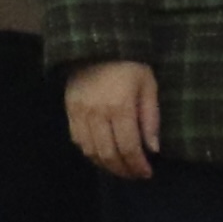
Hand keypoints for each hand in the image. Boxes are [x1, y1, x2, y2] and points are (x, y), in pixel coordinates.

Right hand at [65, 59, 161, 179]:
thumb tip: (153, 149)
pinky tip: (103, 155)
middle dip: (123, 170)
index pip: (129, 147)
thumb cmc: (130, 65)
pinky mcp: (69, 112)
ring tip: (121, 169)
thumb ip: (151, 118)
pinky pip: (78, 141)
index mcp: (120, 107)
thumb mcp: (148, 85)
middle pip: (109, 154)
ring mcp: (80, 115)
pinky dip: (91, 153)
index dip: (138, 165)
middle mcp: (97, 115)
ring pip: (91, 151)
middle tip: (135, 175)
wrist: (97, 46)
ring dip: (107, 165)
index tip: (147, 173)